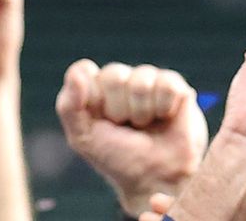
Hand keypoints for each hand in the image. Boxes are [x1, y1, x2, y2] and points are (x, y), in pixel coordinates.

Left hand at [57, 60, 206, 215]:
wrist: (154, 178)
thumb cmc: (117, 158)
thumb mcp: (82, 138)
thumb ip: (70, 105)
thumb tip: (84, 67)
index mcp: (95, 89)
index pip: (84, 72)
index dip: (93, 100)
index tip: (100, 121)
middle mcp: (122, 80)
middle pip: (113, 74)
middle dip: (118, 109)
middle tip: (125, 126)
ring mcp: (149, 80)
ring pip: (141, 81)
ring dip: (142, 113)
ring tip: (145, 125)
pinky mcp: (176, 86)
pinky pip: (166, 84)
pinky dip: (164, 108)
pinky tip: (165, 118)